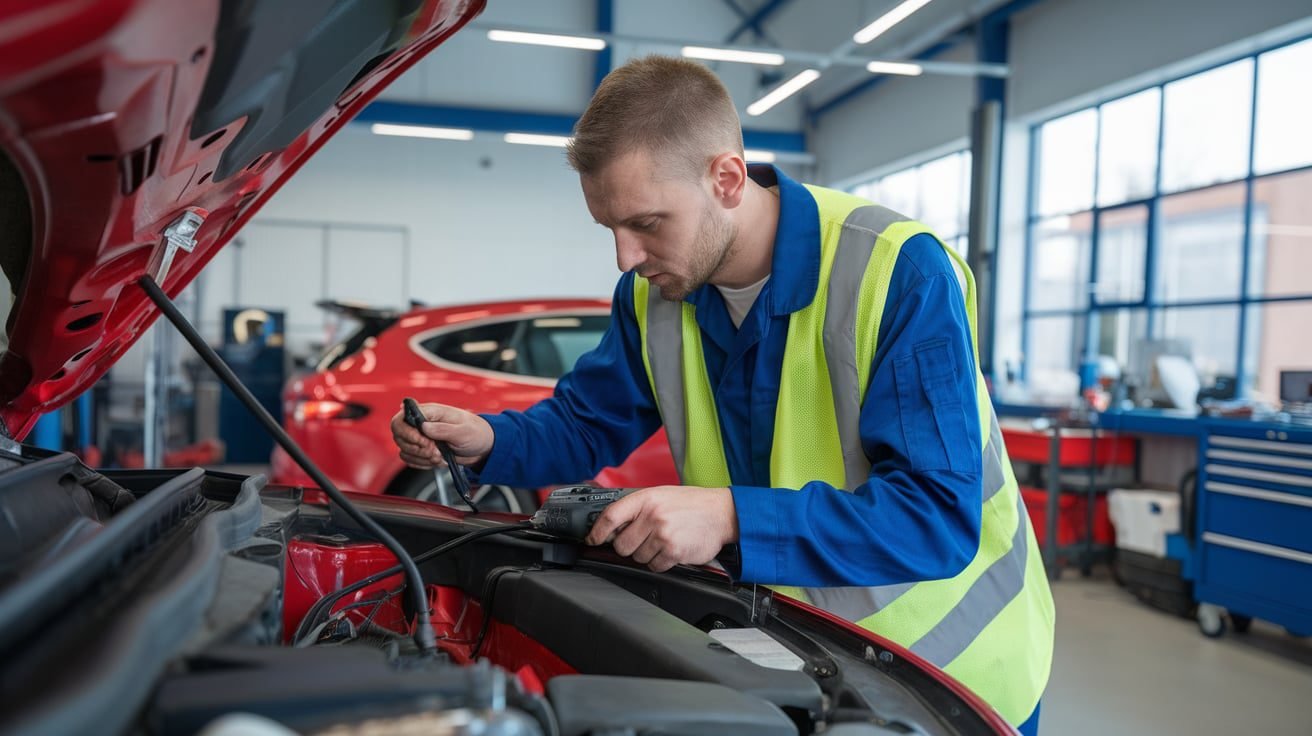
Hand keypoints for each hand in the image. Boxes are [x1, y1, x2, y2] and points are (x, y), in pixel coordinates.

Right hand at [390, 402, 494, 468]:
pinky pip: (410, 459)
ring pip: (404, 449)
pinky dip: (422, 464)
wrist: (482, 447)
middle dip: (416, 449)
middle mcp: (421, 423)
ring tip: (439, 457)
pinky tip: (437, 461)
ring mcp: (420, 437)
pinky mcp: (422, 450)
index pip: (402, 418)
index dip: (408, 432)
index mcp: (430, 412)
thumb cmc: (475, 432)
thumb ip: (443, 429)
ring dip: (421, 458)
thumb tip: (424, 426)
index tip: (424, 442)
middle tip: (435, 452)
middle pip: (399, 435)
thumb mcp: (463, 431)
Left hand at [586, 486, 738, 572]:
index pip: (611, 516)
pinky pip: (654, 566)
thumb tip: (612, 527)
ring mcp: (662, 535)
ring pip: (637, 558)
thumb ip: (637, 508)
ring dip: (647, 554)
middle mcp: (652, 516)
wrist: (721, 513)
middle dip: (628, 547)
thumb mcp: (661, 495)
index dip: (597, 531)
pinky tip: (670, 549)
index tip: (593, 539)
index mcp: (646, 499)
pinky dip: (660, 562)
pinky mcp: (673, 552)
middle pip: (621, 545)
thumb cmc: (691, 504)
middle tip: (642, 540)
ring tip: (662, 541)